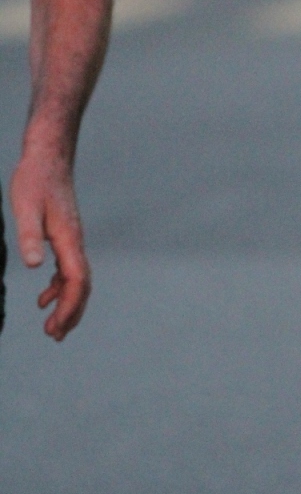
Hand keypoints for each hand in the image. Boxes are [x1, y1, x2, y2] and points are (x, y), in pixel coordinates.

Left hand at [9, 146, 90, 340]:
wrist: (48, 157)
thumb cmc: (35, 180)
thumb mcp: (25, 207)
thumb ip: (29, 237)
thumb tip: (34, 267)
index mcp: (69, 239)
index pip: (76, 281)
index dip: (69, 307)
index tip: (56, 329)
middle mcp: (75, 242)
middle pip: (82, 286)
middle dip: (71, 314)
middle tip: (54, 337)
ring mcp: (72, 240)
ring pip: (76, 280)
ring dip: (67, 305)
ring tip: (51, 328)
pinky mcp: (64, 236)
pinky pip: (68, 270)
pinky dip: (59, 288)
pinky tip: (44, 298)